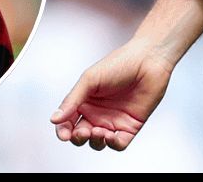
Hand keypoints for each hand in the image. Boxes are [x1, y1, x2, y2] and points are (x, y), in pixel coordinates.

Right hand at [51, 39, 172, 151]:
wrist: (148, 60)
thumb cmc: (119, 63)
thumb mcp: (90, 79)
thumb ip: (72, 100)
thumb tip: (54, 119)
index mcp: (84, 102)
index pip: (68, 122)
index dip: (63, 131)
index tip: (64, 134)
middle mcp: (97, 113)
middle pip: (81, 136)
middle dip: (78, 138)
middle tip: (82, 132)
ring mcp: (114, 121)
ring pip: (98, 143)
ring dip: (95, 142)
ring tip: (98, 131)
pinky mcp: (131, 126)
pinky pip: (119, 143)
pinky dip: (113, 144)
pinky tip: (111, 136)